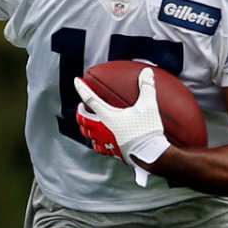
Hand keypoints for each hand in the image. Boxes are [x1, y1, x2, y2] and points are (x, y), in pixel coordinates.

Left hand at [74, 65, 170, 184]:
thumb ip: (147, 87)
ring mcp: (105, 142)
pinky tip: (99, 140)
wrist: (151, 155)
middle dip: (80, 111)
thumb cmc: (147, 131)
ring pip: (87, 134)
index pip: (89, 99)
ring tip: (88, 122)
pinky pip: (97, 147)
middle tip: (82, 106)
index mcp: (108, 116)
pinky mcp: (111, 152)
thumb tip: (147, 72)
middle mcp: (102, 130)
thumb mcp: (149, 106)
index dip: (82, 88)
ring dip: (85, 126)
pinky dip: (95, 140)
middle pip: (82, 119)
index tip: (76, 81)